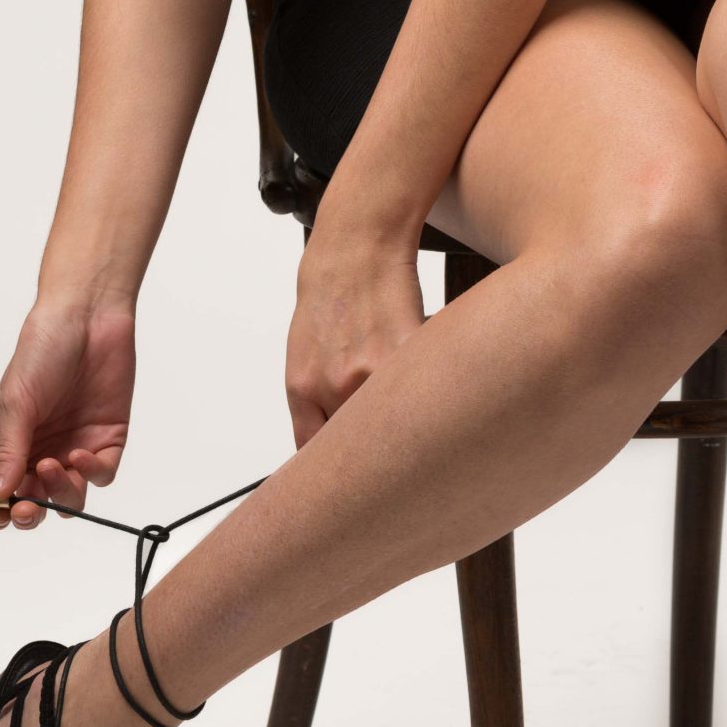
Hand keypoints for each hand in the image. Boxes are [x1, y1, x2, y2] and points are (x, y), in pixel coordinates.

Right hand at [0, 295, 136, 528]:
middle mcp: (40, 451)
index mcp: (10, 443)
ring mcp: (74, 447)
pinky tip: (80, 453)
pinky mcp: (107, 440)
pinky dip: (90, 473)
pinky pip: (101, 475)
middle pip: (34, 503)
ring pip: (69, 498)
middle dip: (30, 512)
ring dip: (60, 493)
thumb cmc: (42, 351)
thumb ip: (9, 450)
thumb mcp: (17, 401)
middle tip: (28, 506)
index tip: (1, 514)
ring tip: (53, 465)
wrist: (87, 319)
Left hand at [286, 210, 425, 447]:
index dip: (335, 470)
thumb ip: (315, 401)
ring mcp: (372, 371)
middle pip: (359, 445)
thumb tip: (327, 446)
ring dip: (401, 419)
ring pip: (392, 421)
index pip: (314, 451)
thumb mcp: (303, 354)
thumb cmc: (328, 300)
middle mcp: (335, 385)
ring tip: (406, 407)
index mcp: (303, 389)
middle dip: (372, 453)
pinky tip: (423, 380)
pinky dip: (424, 390)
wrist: (354, 251)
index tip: (347, 475)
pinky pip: (419, 390)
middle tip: (386, 455)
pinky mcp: (408, 352)